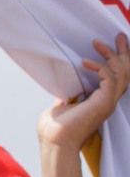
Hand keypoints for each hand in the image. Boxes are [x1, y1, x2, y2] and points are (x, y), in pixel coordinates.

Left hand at [39, 34, 129, 153]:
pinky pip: (110, 78)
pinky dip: (100, 67)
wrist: (54, 141)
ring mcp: (107, 103)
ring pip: (121, 74)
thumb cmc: (55, 128)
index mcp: (101, 101)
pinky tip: (85, 62)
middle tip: (119, 35)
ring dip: (110, 56)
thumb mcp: (64, 105)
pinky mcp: (102, 103)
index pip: (118, 78)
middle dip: (124, 53)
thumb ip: (70, 96)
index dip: (119, 60)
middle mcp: (108, 101)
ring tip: (97, 43)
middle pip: (126, 74)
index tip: (115, 43)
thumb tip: (66, 89)